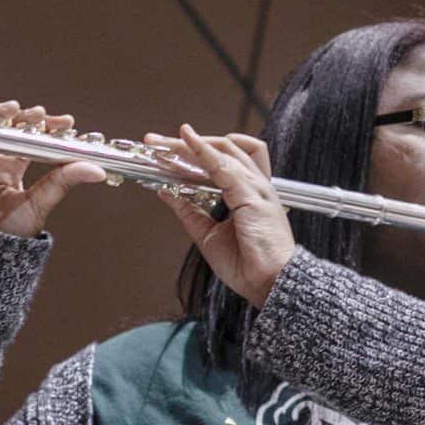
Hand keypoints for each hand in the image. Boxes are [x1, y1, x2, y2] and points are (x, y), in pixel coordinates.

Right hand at [0, 101, 107, 236]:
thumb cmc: (12, 232)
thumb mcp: (40, 203)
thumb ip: (62, 181)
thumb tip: (96, 171)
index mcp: (12, 163)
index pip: (27, 135)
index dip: (43, 124)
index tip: (63, 122)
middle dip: (16, 115)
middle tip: (34, 113)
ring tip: (3, 112)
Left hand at [148, 124, 299, 307]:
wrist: (269, 282)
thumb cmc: (249, 264)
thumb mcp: (208, 234)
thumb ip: (189, 211)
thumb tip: (167, 192)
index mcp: (248, 193)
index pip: (223, 159)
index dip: (195, 150)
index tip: (166, 149)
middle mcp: (254, 184)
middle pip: (222, 148)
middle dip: (185, 142)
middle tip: (155, 142)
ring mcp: (255, 187)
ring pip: (222, 151)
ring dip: (188, 145)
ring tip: (163, 143)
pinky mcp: (251, 194)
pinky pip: (224, 166)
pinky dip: (204, 152)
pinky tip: (188, 143)